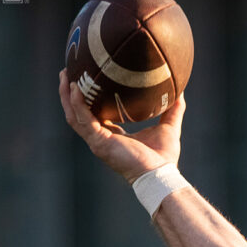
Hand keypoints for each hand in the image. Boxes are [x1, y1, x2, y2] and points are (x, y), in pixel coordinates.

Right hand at [58, 68, 183, 183]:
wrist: (161, 175)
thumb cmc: (164, 158)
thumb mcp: (168, 127)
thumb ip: (173, 110)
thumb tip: (181, 91)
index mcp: (113, 136)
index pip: (94, 115)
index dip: (88, 99)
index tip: (86, 80)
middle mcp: (101, 139)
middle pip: (78, 113)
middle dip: (69, 93)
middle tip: (67, 71)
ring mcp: (98, 142)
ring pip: (74, 115)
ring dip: (67, 95)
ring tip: (65, 75)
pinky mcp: (99, 143)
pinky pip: (82, 120)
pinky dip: (77, 104)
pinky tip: (75, 88)